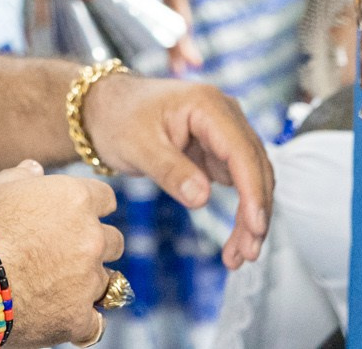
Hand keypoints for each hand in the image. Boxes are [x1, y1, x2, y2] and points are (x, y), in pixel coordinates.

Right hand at [0, 161, 120, 346]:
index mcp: (75, 199)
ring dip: (87, 282)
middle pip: (114, 241)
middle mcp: (90, 237)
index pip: (106, 199)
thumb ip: (21, 177)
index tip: (77, 217)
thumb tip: (34, 170)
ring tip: (54, 286)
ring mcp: (88, 280)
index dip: (90, 207)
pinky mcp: (78, 318)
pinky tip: (58, 315)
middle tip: (65, 253)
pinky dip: (79, 321)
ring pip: (107, 281)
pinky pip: (93, 322)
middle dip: (94, 246)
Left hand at [81, 72, 273, 268]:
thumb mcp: (138, 147)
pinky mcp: (219, 150)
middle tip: (246, 254)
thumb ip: (169, 171)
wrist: (105, 109)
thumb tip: (201, 199)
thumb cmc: (118, 120)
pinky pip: (239, 183)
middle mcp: (224, 114)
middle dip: (255, 213)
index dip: (253, 192)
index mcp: (207, 105)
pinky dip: (240, 212)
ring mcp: (225, 131)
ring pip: (252, 178)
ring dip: (251, 217)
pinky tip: (235, 240)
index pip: (241, 152)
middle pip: (254, 167)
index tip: (256, 228)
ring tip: (239, 256)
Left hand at [89, 0, 198, 68]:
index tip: (184, 28)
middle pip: (178, 8)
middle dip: (184, 35)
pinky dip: (169, 43)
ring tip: (183, 69)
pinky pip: (162, 24)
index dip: (179, 7)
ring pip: (173, 20)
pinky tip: (173, 65)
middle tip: (192, 62)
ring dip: (179, 45)